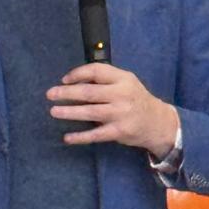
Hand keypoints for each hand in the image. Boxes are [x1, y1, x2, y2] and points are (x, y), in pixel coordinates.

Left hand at [47, 63, 178, 151]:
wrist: (158, 122)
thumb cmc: (135, 100)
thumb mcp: (126, 83)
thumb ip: (105, 81)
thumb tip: (73, 82)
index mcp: (123, 79)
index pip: (97, 71)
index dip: (78, 74)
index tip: (64, 80)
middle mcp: (122, 95)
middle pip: (89, 92)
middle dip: (67, 93)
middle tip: (50, 94)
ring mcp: (120, 114)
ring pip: (90, 112)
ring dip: (69, 112)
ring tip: (54, 111)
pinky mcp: (119, 132)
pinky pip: (96, 135)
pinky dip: (80, 137)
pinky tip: (67, 137)